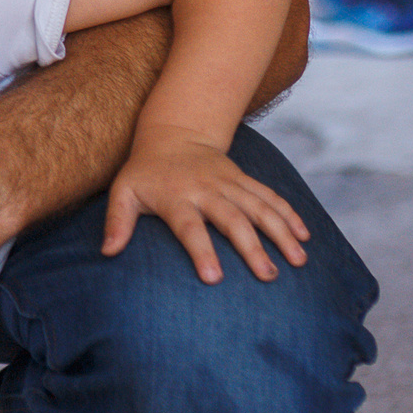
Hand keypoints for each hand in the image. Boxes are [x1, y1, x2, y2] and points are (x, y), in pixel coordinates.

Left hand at [102, 125, 309, 283]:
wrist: (172, 134)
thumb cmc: (144, 173)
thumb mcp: (123, 192)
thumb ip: (116, 221)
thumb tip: (107, 252)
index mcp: (177, 198)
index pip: (190, 228)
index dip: (202, 252)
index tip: (214, 279)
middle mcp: (207, 190)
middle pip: (233, 220)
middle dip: (252, 248)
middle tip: (268, 277)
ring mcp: (230, 183)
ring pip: (260, 207)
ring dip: (281, 232)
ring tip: (298, 260)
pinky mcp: (244, 179)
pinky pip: (271, 196)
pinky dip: (289, 214)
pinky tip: (305, 236)